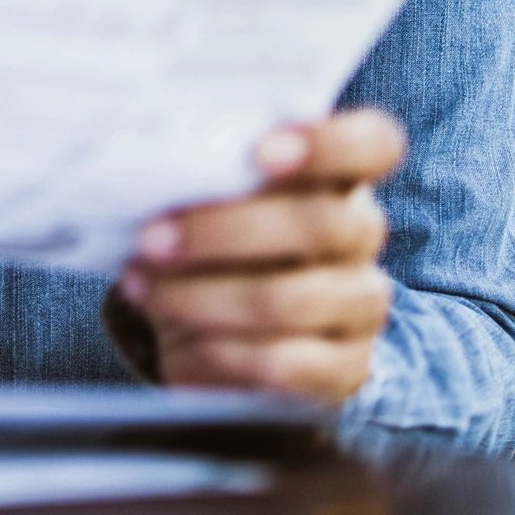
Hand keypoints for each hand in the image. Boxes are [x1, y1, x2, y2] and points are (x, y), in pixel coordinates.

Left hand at [120, 109, 405, 405]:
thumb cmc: (206, 237)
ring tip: (142, 287)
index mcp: (336, 176)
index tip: (261, 152)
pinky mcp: (345, 370)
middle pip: (324, 225)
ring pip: (294, 298)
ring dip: (203, 296)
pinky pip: (284, 365)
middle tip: (150, 238)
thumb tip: (153, 165)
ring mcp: (360, 304)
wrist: (218, 325)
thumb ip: (204, 174)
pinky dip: (217, 352)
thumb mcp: (206, 198)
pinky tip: (174, 340)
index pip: (372, 144)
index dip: (329, 145)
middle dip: (225, 231)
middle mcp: (361, 235)